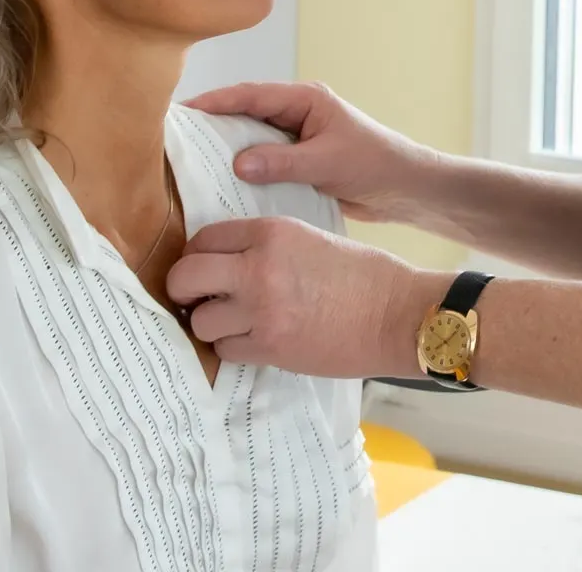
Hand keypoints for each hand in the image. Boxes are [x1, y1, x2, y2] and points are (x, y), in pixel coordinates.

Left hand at [166, 216, 450, 377]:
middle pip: (185, 276)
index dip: (198, 255)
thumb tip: (228, 262)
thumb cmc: (364, 275)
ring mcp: (261, 311)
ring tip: (233, 322)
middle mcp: (258, 268)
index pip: (204, 238)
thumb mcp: (310, 239)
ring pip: (200, 320)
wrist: (397, 315)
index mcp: (271, 232)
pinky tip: (254, 340)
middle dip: (184, 289)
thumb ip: (266, 246)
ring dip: (211, 323)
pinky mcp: (269, 348)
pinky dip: (234, 347)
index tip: (204, 268)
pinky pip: (226, 350)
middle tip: (196, 297)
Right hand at [184, 82, 439, 224]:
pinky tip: (221, 190)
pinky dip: (244, 174)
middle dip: (212, 125)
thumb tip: (237, 163)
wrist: (405, 190)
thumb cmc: (376, 165)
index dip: (215, 102)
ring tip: (187, 166)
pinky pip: (263, 165)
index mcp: (305, 100)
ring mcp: (296, 139)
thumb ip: (283, 162)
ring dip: (226, 152)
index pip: (251, 95)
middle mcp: (297, 114)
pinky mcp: (298, 164)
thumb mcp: (327, 162)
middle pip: (244, 115)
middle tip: (174, 139)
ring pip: (251, 141)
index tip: (182, 111)